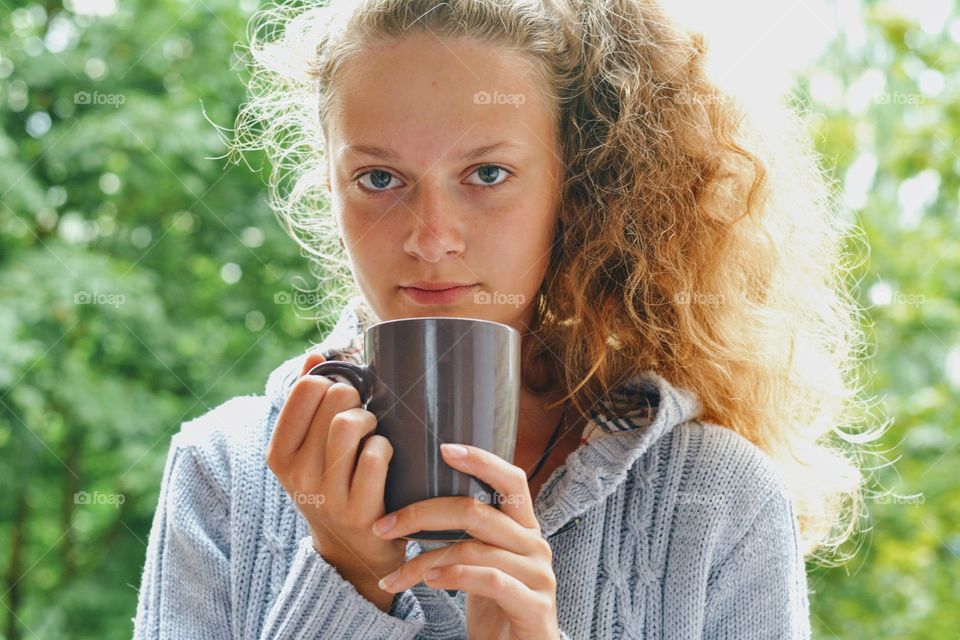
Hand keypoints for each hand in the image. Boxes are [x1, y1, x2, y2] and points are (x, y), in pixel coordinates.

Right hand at [266, 353, 405, 611]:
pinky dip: (386, 448)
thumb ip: (308, 403)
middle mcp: (298, 474)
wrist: (352, 552)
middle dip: (356, 397)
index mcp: (280, 454)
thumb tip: (316, 355)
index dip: (332, 382)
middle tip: (362, 414)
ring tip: (373, 433)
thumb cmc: (335, 484)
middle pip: (334, 399)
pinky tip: (384, 459)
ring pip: (352, 423)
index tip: (340, 398)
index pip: (306, 387)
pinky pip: (377, 455)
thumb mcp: (309, 450)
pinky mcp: (360, 512)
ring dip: (372, 420)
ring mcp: (328, 495)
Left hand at [372, 444, 560, 639]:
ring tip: (395, 574)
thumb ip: (470, 533)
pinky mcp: (534, 606)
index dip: (481, 460)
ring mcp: (539, 575)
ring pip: (473, 549)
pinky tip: (429, 582)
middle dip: (423, 513)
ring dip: (424, 559)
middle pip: (478, 511)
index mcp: (524, 526)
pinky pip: (491, 580)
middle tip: (385, 525)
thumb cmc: (497, 605)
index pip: (511, 479)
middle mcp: (535, 544)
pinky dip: (454, 576)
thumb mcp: (484, 562)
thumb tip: (420, 502)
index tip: (443, 448)